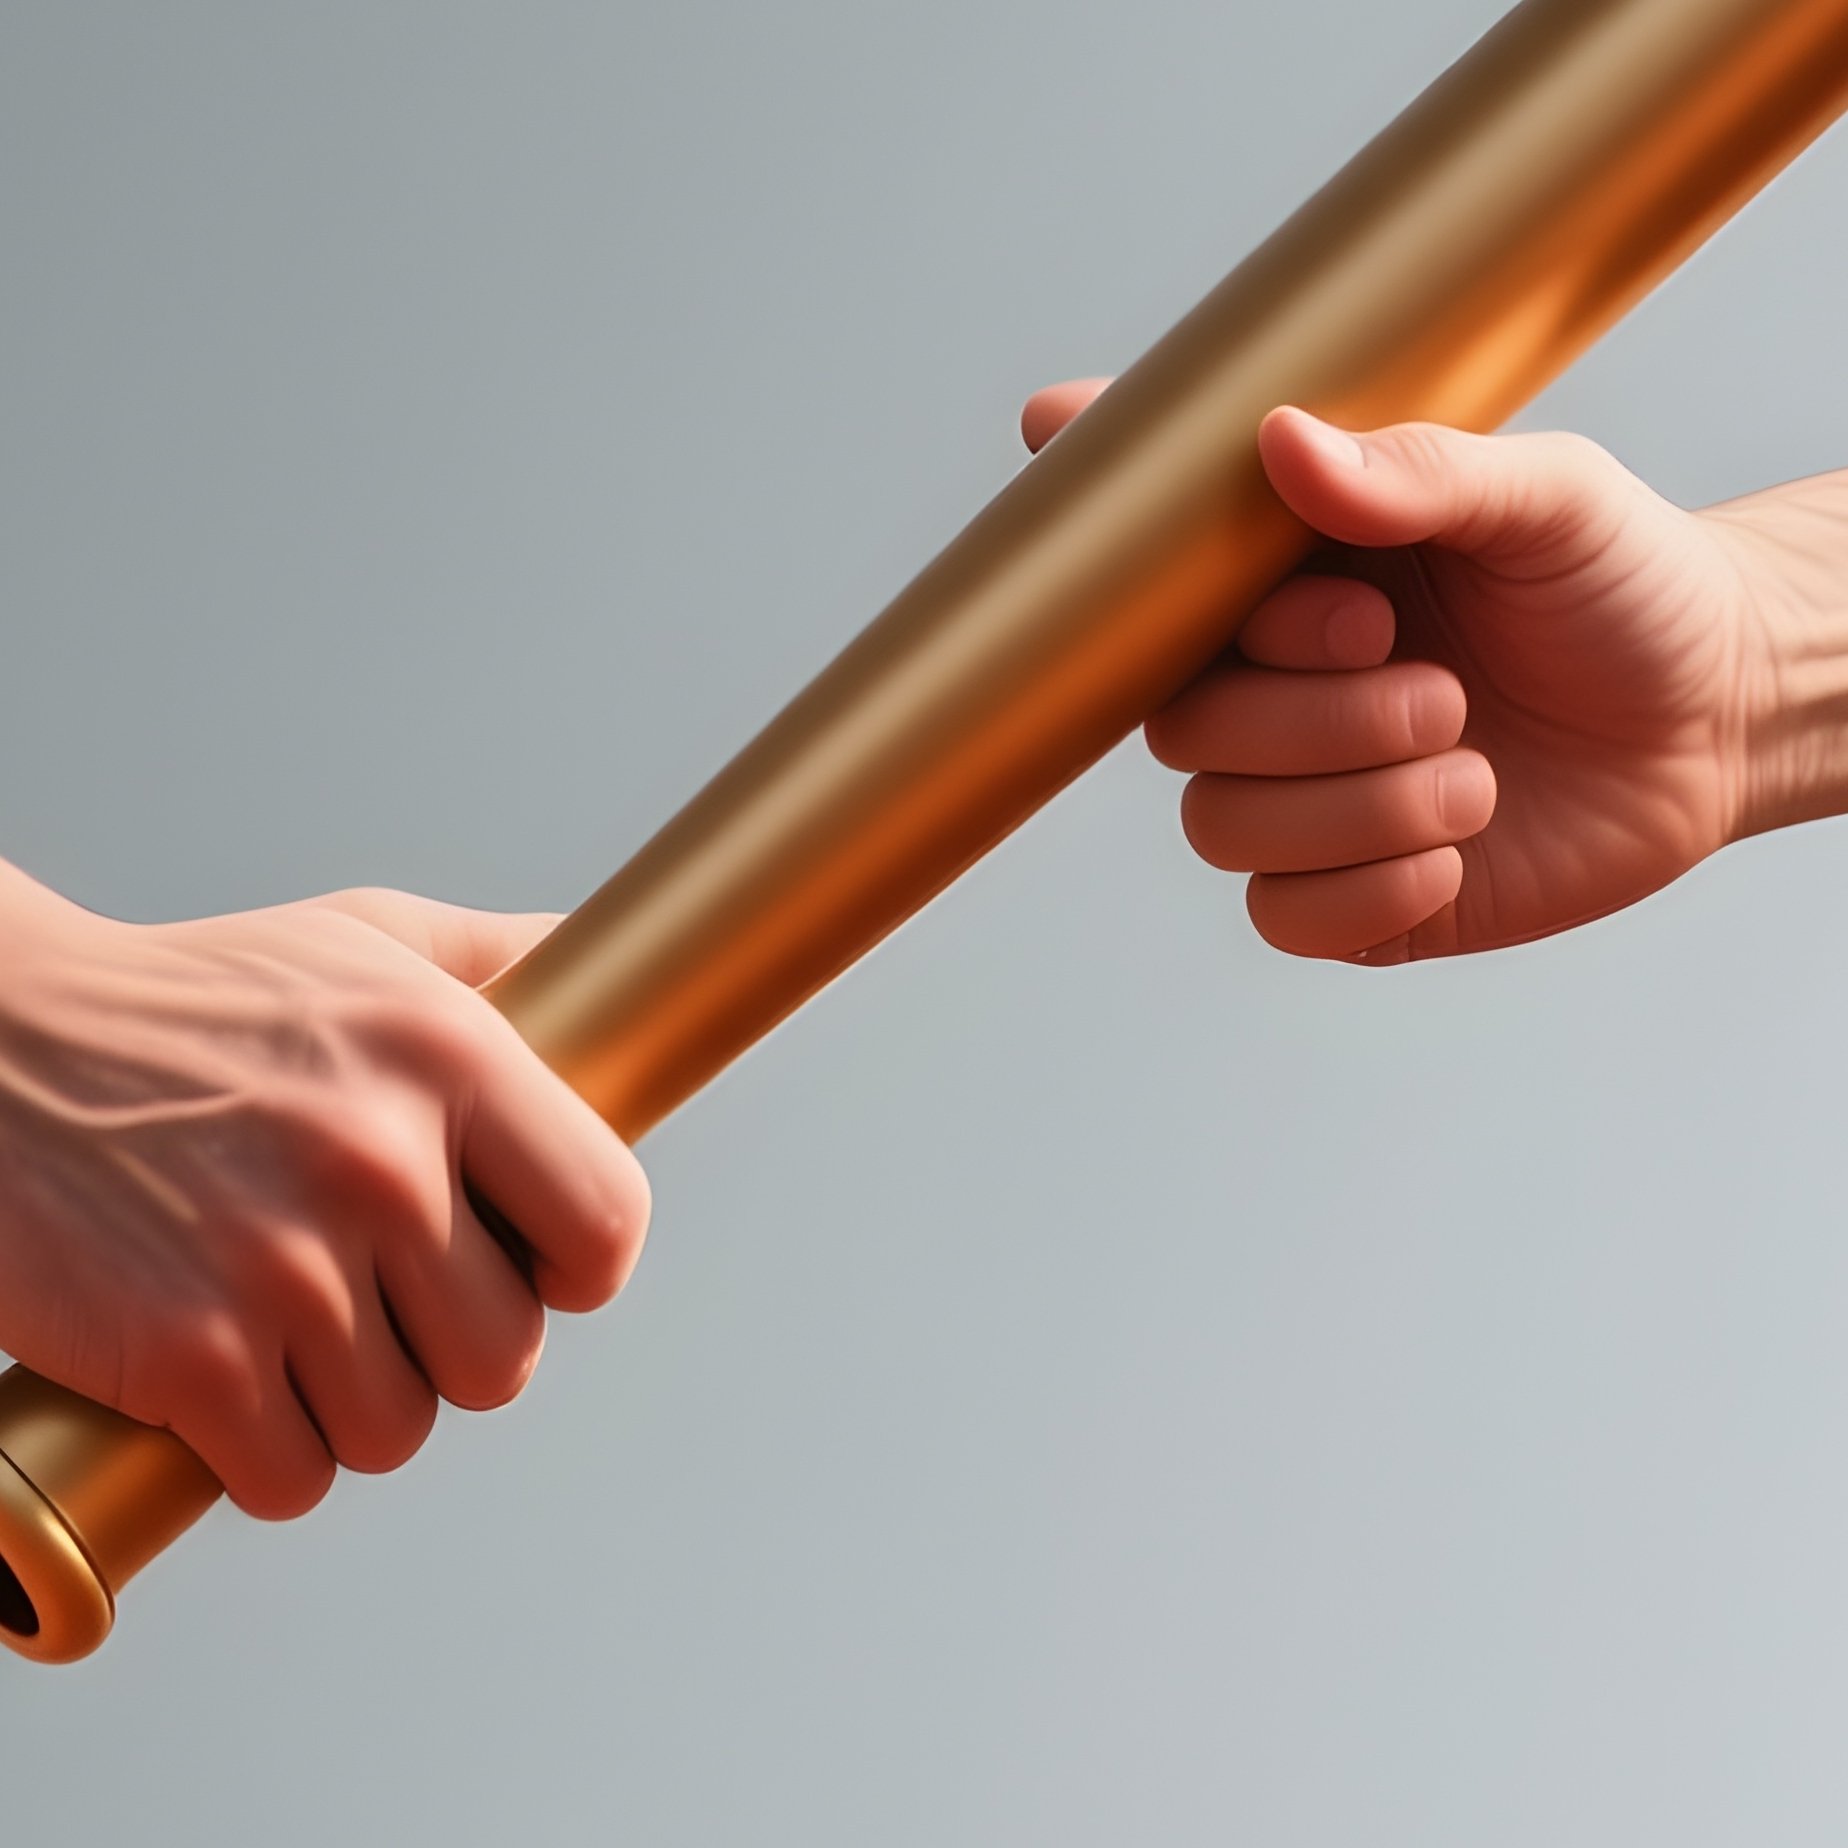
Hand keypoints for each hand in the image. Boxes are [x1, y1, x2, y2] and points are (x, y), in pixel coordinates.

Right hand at [0, 869, 649, 1518]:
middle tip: (381, 1298)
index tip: (532, 1264)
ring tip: (293, 1325)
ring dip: (352, 1406)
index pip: (608, 1223)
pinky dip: (265, 1454)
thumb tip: (611, 966)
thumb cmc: (196, 996)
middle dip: (450, 1348)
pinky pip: (293, 1478)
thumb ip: (500, 956)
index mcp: (451, 1057)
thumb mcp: (366, 940)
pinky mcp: (188, 1354)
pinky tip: (230, 1378)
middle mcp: (383, 1159)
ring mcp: (286, 1263)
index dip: (578, 1267)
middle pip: (507, 1355)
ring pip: (400, 1430)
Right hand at [1023, 381, 1782, 961]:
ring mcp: (1306, 796)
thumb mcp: (1545, 497)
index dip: (1110, 558)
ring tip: (1470, 770)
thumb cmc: (1625, 585)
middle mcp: (1274, 688)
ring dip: (1355, 803)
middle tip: (1434, 683)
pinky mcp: (1351, 893)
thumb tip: (1281, 441)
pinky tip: (1451, 849)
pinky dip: (1366, 888)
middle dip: (1308, 714)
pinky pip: (1283, 914)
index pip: (1145, 575)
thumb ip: (1418, 473)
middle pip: (1178, 724)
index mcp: (1290, 582)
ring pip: (1220, 824)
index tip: (1073, 468)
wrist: (1719, 716)